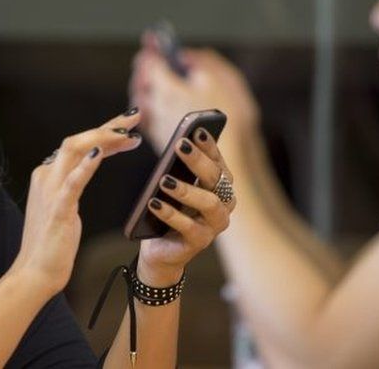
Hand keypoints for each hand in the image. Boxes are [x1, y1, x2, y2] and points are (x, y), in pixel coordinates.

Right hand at [11, 110, 142, 295]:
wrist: (35, 272)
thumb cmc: (54, 242)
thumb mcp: (67, 203)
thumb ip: (75, 180)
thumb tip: (91, 160)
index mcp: (49, 174)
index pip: (80, 143)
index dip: (106, 132)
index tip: (130, 128)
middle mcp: (47, 175)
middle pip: (78, 139)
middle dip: (109, 126)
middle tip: (136, 117)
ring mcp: (51, 190)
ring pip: (74, 150)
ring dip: (102, 137)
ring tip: (128, 133)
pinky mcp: (57, 209)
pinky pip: (72, 182)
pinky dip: (86, 165)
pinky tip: (100, 154)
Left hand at [129, 33, 259, 153]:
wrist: (227, 157)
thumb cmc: (226, 119)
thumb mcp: (219, 80)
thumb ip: (200, 62)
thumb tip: (185, 55)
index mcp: (167, 89)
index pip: (151, 62)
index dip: (152, 49)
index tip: (153, 39)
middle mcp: (156, 107)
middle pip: (142, 81)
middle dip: (145, 67)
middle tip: (151, 56)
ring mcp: (155, 125)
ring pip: (142, 99)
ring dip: (145, 85)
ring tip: (152, 78)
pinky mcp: (159, 140)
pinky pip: (147, 116)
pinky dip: (149, 103)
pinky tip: (157, 103)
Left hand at [136, 127, 236, 285]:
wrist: (163, 249)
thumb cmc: (171, 209)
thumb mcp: (174, 184)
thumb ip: (179, 167)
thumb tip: (176, 142)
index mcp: (220, 185)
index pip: (218, 160)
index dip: (209, 145)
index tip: (196, 130)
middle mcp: (224, 203)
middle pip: (215, 178)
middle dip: (197, 160)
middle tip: (179, 145)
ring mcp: (215, 224)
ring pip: (209, 203)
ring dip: (186, 189)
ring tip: (164, 180)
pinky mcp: (201, 242)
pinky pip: (188, 227)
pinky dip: (170, 214)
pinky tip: (154, 203)